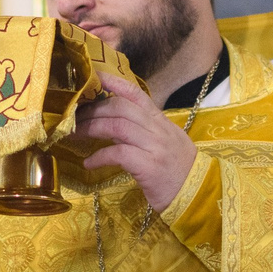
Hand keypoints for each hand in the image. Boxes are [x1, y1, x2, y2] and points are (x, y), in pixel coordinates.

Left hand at [77, 72, 197, 210]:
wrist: (199, 195)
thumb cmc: (177, 170)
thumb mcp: (164, 142)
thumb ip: (142, 129)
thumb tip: (112, 120)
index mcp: (160, 120)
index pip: (135, 93)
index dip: (112, 81)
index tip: (92, 76)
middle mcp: (158, 129)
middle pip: (120, 107)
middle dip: (93, 110)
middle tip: (74, 118)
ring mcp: (155, 146)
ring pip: (117, 127)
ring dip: (91, 129)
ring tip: (74, 135)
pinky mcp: (149, 167)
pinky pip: (119, 154)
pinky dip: (99, 157)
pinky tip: (89, 163)